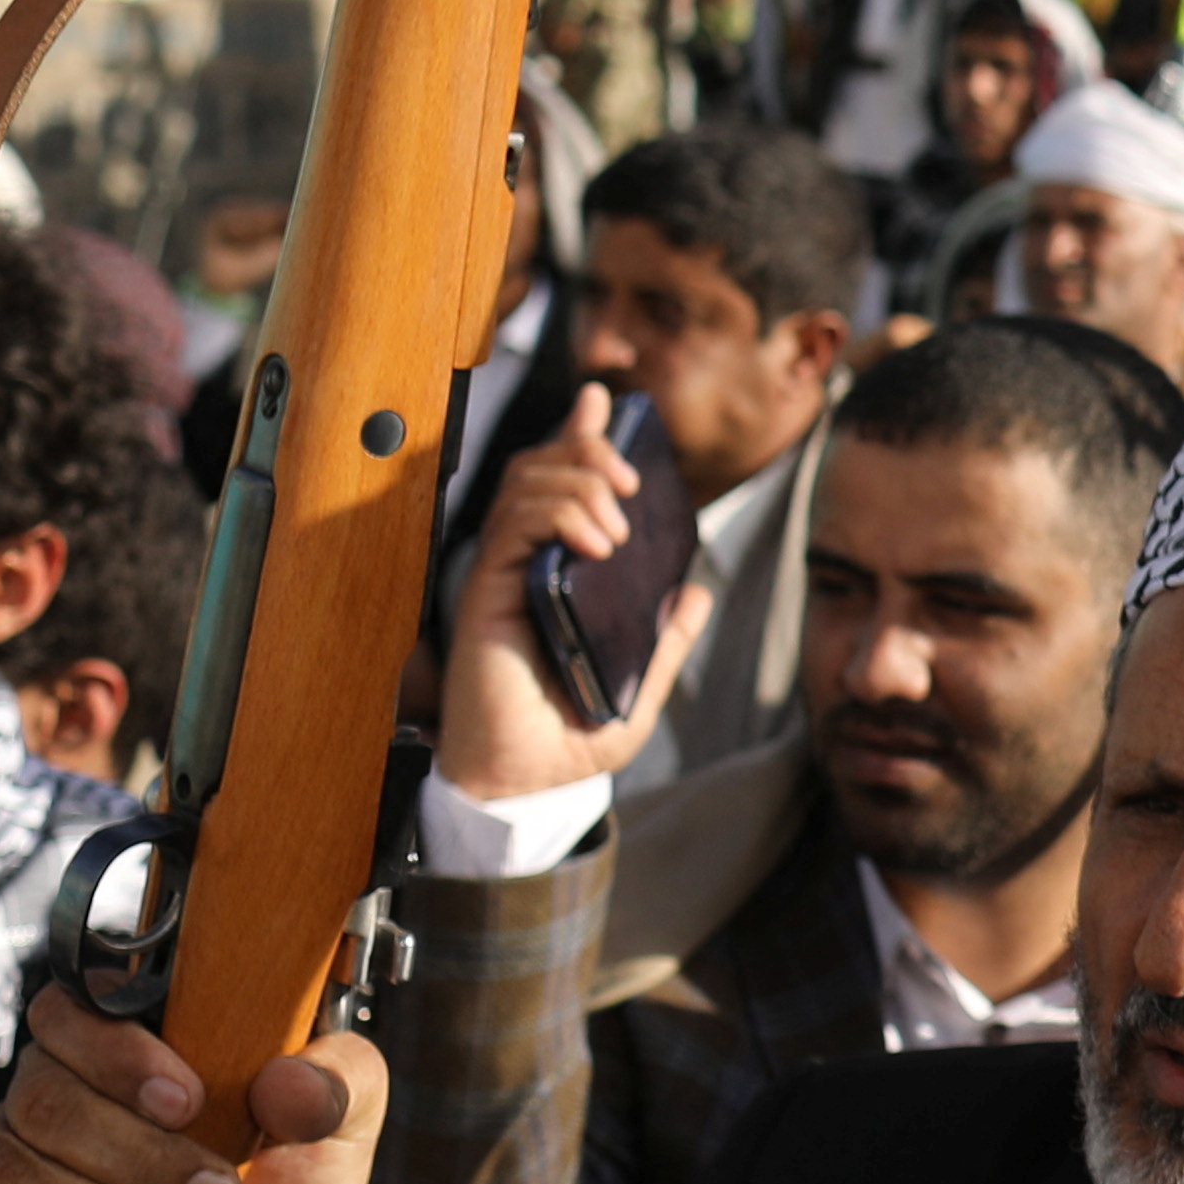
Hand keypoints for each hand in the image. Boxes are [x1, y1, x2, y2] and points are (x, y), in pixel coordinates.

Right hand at [0, 987, 388, 1183]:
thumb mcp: (340, 1133)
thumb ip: (339, 1085)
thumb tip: (291, 1080)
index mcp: (133, 1041)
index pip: (71, 1010)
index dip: (116, 1054)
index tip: (187, 1102)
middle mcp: (60, 1090)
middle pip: (44, 1098)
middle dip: (135, 1157)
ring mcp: (18, 1161)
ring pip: (11, 1167)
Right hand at [435, 388, 712, 810]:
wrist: (526, 781)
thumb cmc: (570, 738)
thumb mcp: (638, 687)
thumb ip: (666, 640)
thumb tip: (697, 593)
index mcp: (558, 574)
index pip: (562, 486)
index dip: (580, 438)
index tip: (604, 402)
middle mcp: (525, 564)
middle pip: (544, 468)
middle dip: (591, 451)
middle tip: (633, 477)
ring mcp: (504, 574)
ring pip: (528, 483)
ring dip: (581, 482)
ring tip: (620, 526)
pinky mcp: (486, 591)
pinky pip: (514, 523)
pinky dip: (559, 514)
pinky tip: (596, 541)